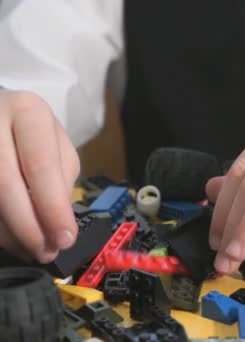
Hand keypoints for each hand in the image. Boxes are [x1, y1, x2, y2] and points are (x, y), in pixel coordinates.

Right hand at [0, 90, 79, 262]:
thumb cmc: (28, 132)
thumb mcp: (55, 144)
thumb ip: (61, 177)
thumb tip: (58, 224)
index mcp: (28, 111)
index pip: (41, 165)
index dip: (53, 207)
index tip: (65, 239)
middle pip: (5, 184)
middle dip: (29, 227)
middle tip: (46, 252)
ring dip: (8, 234)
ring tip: (29, 249)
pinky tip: (8, 238)